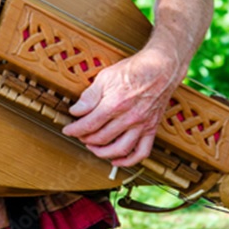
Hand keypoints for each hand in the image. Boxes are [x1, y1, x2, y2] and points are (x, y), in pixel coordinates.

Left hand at [61, 48, 183, 167]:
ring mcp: (142, 125)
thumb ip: (89, 96)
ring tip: (93, 147)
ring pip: (120, 149)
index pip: (89, 124)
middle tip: (79, 135)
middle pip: (101, 138)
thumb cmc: (134, 70)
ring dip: (102, 152)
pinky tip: (117, 160)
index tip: (68, 130)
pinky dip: (129, 161)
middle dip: (85, 138)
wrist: (161, 68)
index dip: (75, 130)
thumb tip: (76, 110)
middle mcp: (129, 118)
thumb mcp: (105, 77)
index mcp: (115, 104)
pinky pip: (142, 152)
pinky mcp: (151, 128)